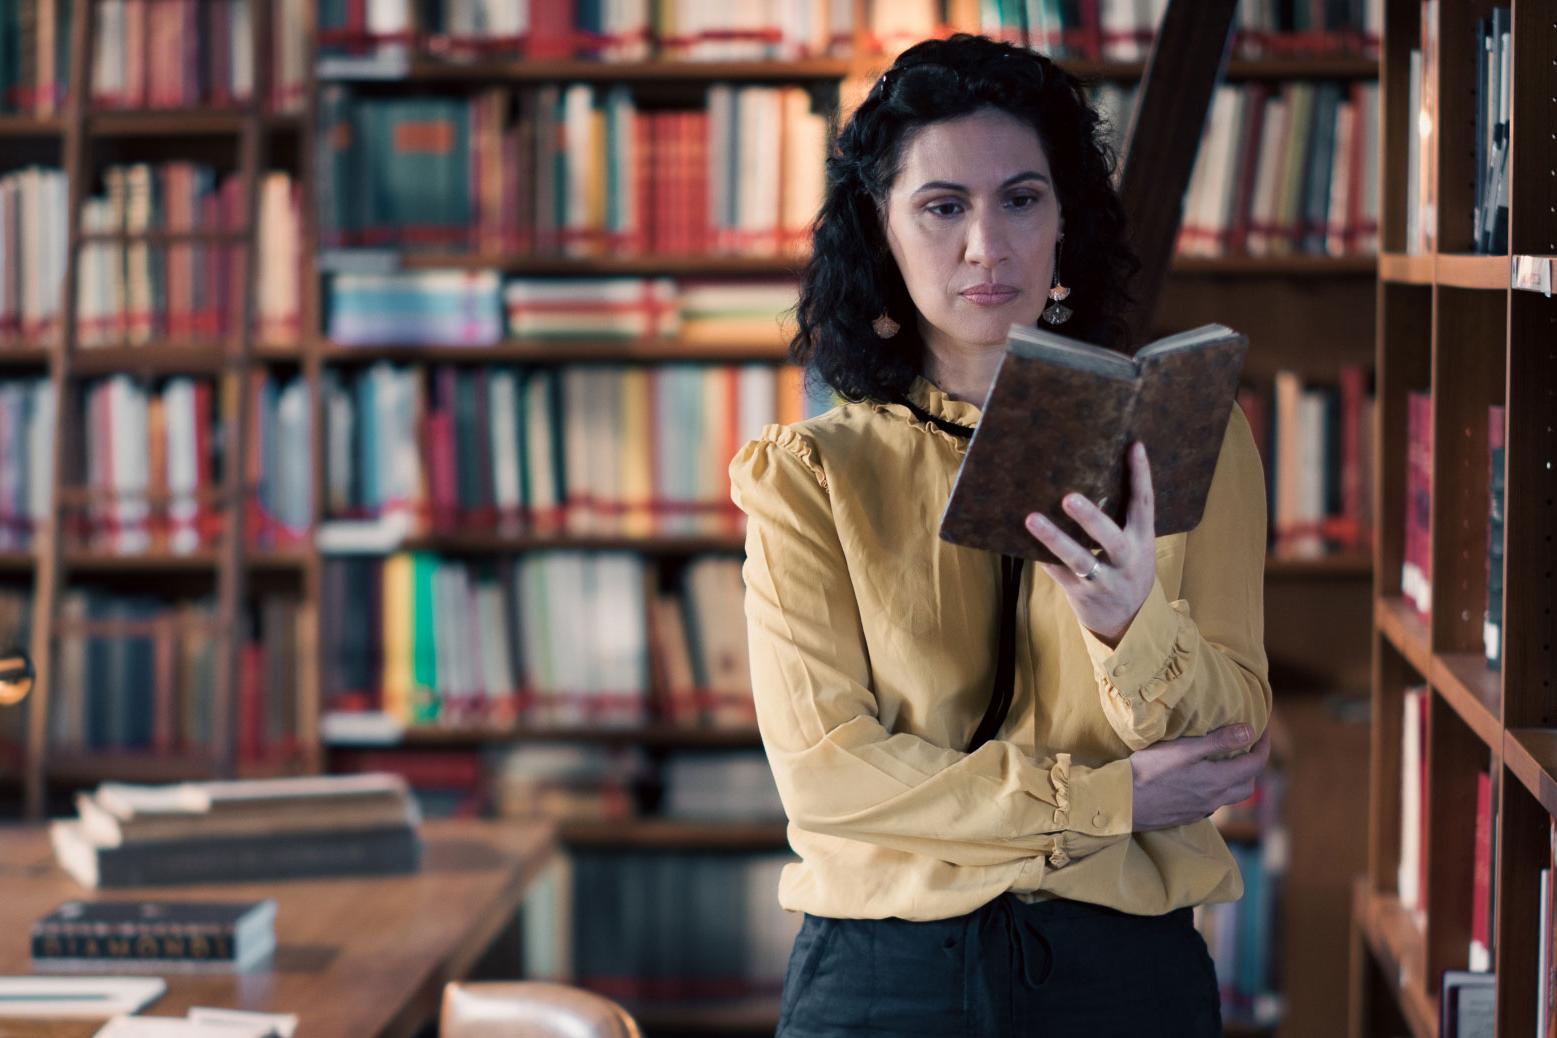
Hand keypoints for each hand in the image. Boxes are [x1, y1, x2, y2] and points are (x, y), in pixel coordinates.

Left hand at [1024, 440, 1155, 645]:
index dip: (1141, 476)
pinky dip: (1040, 556)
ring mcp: (1104, 581)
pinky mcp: (1082, 596)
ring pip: (1078, 560)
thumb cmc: (1127, 572)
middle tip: (1068, 497)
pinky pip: (1057, 574)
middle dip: (1090, 518)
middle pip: (1111, 538)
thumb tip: (1092, 474)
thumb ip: (1121, 519)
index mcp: (1143, 543)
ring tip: (1031, 518)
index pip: (1145, 505)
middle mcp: (1127, 562)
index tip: (1133, 446)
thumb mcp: (1136, 547)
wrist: (1130, 623)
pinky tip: (1019, 540)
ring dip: (1054, 539)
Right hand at [1129, 723, 1271, 831]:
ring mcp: (1199, 811)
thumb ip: (1218, 741)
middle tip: (1246, 747)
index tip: (1262, 729)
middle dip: (1252, 766)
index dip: (1263, 746)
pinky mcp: (1185, 816)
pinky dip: (1216, 790)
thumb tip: (1250, 731)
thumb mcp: (1183, 749)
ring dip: (1235, 779)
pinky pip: (1211, 804)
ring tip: (1225, 762)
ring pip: (1230, 796)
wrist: (1120, 802)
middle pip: (1247, 785)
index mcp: (1217, 781)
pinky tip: (1200, 780)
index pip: (1254, 765)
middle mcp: (1213, 800)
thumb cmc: (1148, 771)